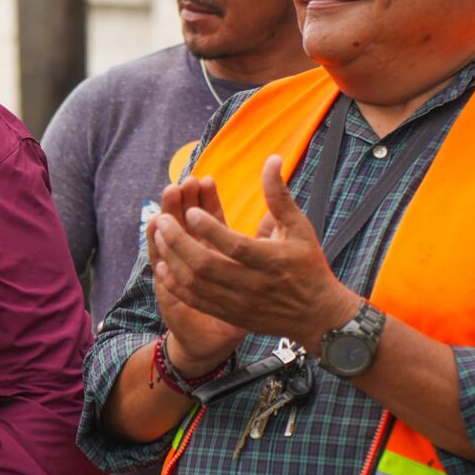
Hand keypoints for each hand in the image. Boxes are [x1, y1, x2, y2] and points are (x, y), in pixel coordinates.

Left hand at [152, 157, 360, 349]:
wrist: (316, 315)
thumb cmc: (307, 264)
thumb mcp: (298, 227)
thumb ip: (279, 195)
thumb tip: (271, 159)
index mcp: (271, 261)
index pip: (235, 245)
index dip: (210, 229)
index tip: (191, 210)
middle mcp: (253, 284)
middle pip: (207, 265)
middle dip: (179, 242)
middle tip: (163, 219)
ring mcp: (239, 303)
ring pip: (196, 283)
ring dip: (172, 259)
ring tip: (159, 236)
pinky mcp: (229, 315)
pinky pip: (195, 300)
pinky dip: (175, 283)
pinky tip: (162, 265)